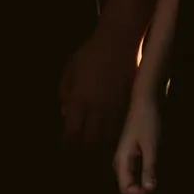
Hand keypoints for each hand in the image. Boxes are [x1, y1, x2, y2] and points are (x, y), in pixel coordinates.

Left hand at [60, 29, 137, 148]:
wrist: (118, 44)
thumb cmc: (90, 55)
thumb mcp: (69, 71)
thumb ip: (65, 93)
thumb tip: (64, 113)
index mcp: (80, 100)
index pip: (72, 132)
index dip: (67, 142)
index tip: (64, 143)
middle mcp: (98, 110)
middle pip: (90, 141)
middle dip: (82, 148)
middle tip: (77, 148)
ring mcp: (116, 110)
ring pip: (108, 139)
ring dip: (98, 143)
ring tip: (92, 143)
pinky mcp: (129, 107)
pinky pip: (121, 129)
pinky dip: (113, 135)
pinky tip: (108, 134)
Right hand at [114, 88, 161, 193]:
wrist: (144, 103)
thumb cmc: (147, 123)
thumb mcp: (150, 147)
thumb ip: (149, 168)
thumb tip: (149, 189)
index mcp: (122, 159)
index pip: (124, 186)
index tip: (153, 190)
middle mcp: (120, 159)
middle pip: (124, 184)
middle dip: (138, 192)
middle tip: (156, 190)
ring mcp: (125, 155)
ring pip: (128, 178)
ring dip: (140, 185)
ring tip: (155, 185)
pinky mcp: (131, 152)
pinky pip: (133, 171)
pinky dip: (142, 177)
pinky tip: (152, 175)